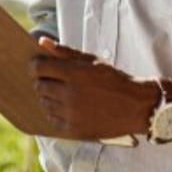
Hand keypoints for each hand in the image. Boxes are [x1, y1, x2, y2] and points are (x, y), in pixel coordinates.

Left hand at [29, 37, 154, 139]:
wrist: (135, 106)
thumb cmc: (113, 79)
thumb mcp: (91, 60)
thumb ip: (65, 52)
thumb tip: (42, 42)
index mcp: (73, 73)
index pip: (39, 68)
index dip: (35, 65)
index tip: (38, 66)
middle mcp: (70, 94)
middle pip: (39, 86)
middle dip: (42, 81)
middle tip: (53, 80)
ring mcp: (71, 114)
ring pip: (45, 104)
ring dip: (49, 98)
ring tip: (63, 94)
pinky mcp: (75, 129)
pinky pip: (53, 120)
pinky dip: (56, 114)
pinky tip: (67, 108)